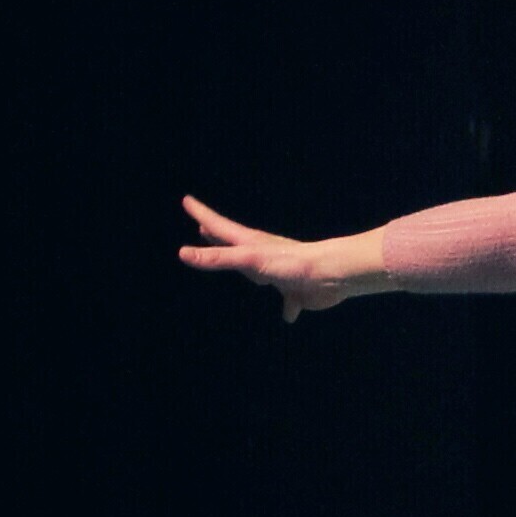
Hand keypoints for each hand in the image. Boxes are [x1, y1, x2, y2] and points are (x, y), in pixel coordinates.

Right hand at [178, 195, 354, 321]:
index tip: (187, 200)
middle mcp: (262, 255)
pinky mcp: (294, 291)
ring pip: (256, 270)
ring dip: (244, 268)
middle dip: (217, 236)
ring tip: (236, 266)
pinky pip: (287, 300)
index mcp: (250, 244)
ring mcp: (278, 272)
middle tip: (203, 228)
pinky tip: (288, 316)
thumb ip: (218, 258)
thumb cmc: (290, 262)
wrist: (332, 275)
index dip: (202, 214)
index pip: (219, 227)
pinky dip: (286, 306)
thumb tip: (183, 253)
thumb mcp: (249, 259)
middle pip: (233, 244)